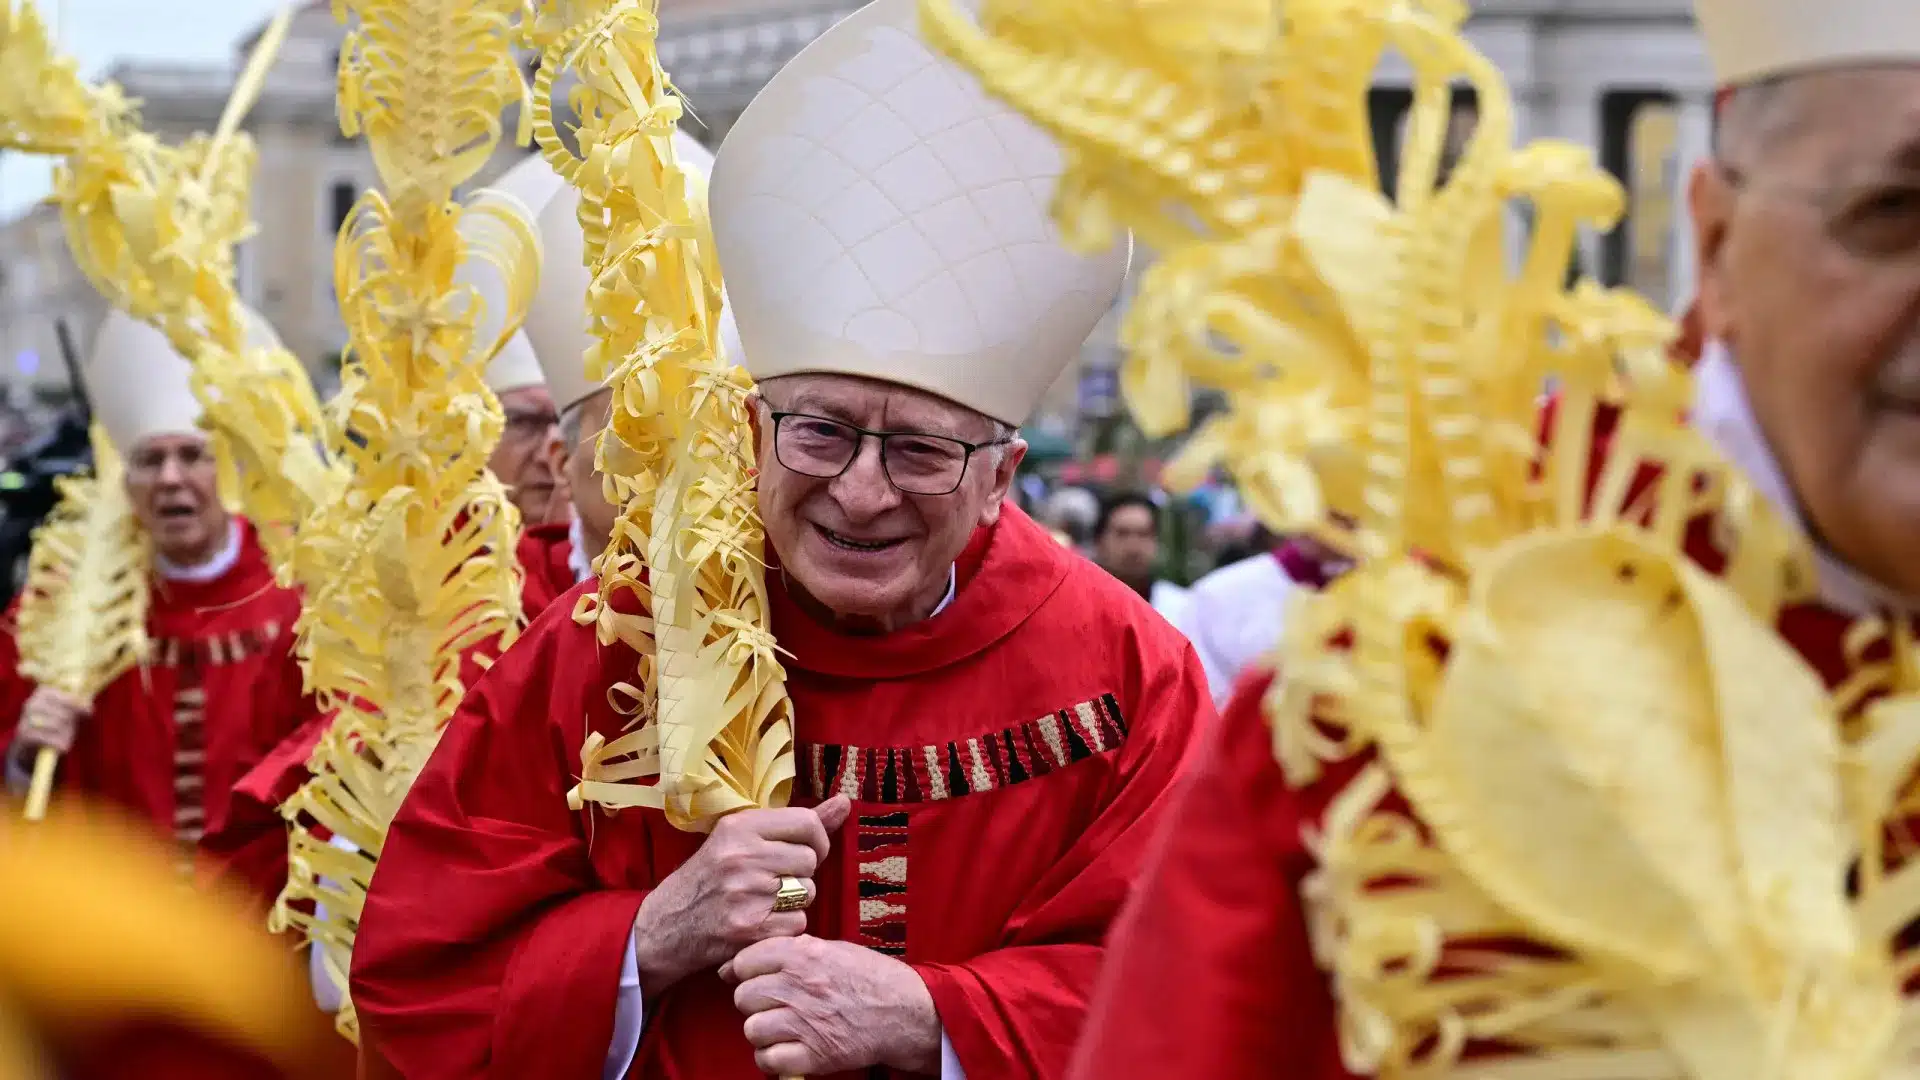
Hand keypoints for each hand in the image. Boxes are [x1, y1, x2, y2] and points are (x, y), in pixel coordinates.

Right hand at [15, 687, 86, 755]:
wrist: (29, 740)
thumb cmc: (53, 721)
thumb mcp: (66, 711)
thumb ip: (76, 707)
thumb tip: (89, 708)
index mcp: (43, 692)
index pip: (64, 696)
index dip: (78, 704)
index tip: (89, 712)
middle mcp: (32, 703)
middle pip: (62, 712)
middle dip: (71, 722)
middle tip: (72, 729)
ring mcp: (26, 718)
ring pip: (55, 725)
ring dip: (66, 733)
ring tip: (66, 738)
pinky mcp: (23, 734)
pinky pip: (46, 738)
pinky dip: (58, 743)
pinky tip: (64, 747)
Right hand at [631, 795, 851, 995]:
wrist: (667, 923)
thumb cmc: (711, 877)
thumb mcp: (743, 839)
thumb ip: (798, 823)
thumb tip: (845, 802)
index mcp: (741, 825)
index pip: (807, 823)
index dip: (817, 841)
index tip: (805, 851)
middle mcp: (743, 854)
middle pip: (811, 860)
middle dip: (801, 874)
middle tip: (774, 881)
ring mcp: (745, 892)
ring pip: (807, 892)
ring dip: (795, 901)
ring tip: (764, 901)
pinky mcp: (748, 927)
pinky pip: (798, 923)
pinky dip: (786, 927)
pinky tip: (761, 923)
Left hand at [722, 935, 941, 1075]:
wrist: (904, 1011)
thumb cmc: (869, 978)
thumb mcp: (832, 948)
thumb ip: (790, 951)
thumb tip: (742, 962)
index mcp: (803, 955)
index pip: (744, 961)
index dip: (744, 971)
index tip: (753, 978)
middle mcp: (800, 987)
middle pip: (744, 997)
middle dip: (753, 1002)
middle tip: (771, 1004)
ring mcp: (806, 1023)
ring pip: (752, 1029)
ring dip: (762, 1032)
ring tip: (780, 1028)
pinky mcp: (815, 1055)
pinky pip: (768, 1060)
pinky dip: (772, 1058)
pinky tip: (785, 1049)